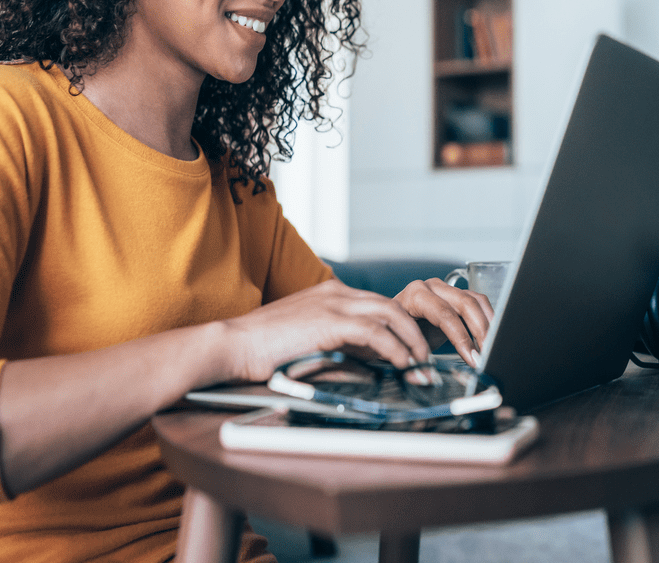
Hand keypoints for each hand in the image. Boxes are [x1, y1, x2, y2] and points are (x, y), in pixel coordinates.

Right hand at [219, 279, 435, 381]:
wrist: (231, 344)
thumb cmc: (263, 349)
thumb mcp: (308, 340)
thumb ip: (337, 344)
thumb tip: (367, 365)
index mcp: (330, 294)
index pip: (378, 305)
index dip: (401, 327)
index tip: (414, 351)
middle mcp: (335, 293)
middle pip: (392, 305)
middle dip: (415, 333)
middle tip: (426, 360)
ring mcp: (333, 304)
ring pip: (391, 314)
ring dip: (412, 342)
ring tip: (422, 366)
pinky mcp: (329, 322)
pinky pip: (375, 333)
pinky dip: (394, 349)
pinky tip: (403, 365)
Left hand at [392, 278, 493, 365]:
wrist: (389, 324)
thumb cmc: (391, 334)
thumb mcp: (396, 346)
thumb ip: (410, 359)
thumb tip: (422, 377)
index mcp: (414, 296)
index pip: (444, 314)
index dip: (461, 337)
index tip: (471, 358)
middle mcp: (431, 288)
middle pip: (465, 304)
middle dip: (480, 332)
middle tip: (486, 355)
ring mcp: (445, 290)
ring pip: (476, 302)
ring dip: (488, 326)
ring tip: (491, 349)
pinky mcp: (456, 296)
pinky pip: (479, 303)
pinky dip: (488, 320)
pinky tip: (489, 339)